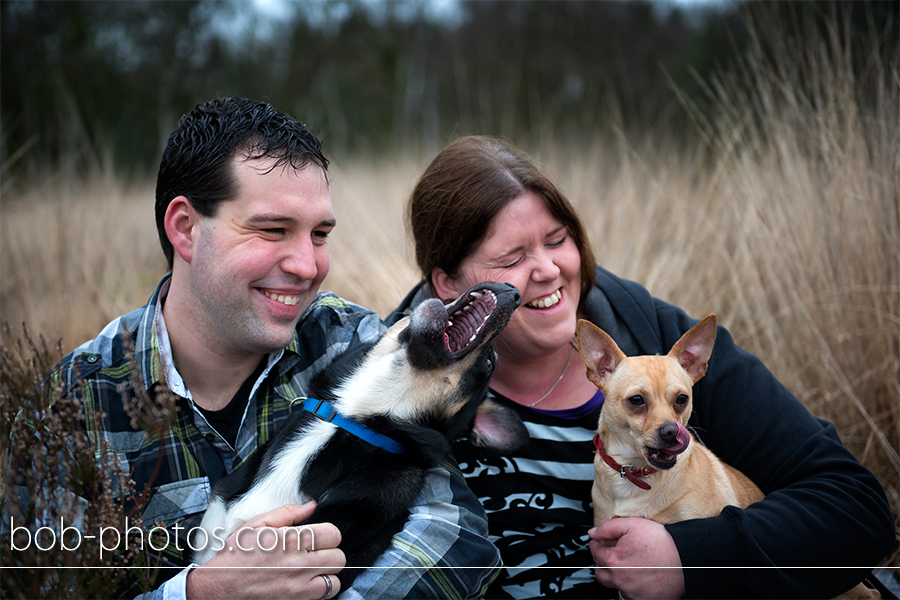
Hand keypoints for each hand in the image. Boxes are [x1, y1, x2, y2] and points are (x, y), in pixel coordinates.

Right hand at [186, 502, 344, 599]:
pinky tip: (304, 585)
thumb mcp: (255, 526)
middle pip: (339, 558)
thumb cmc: (234, 557)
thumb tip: (311, 506)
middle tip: (315, 554)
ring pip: (334, 582)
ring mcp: (297, 588)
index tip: (319, 537)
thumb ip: (287, 513)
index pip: (333, 534)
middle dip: (330, 554)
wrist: (216, 589)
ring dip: (326, 576)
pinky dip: (317, 593)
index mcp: (290, 540)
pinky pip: (322, 599)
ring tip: (311, 571)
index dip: (328, 534)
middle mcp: (297, 564)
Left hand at [589, 517, 684, 598]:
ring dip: (615, 575)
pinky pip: (628, 594)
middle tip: (610, 554)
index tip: (598, 542)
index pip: (595, 552)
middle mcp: (620, 579)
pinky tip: (637, 576)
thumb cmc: (662, 542)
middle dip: (601, 562)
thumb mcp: (632, 525)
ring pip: (614, 585)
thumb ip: (608, 528)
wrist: (686, 559)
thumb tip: (593, 533)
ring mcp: (631, 592)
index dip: (596, 544)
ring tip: (626, 565)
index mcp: (614, 560)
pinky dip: (629, 586)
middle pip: (600, 572)